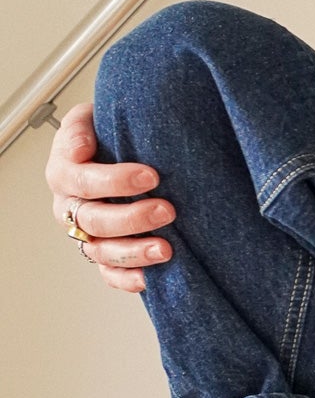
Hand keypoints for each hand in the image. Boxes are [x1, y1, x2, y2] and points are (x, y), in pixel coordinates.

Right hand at [45, 101, 175, 293]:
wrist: (122, 150)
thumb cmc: (107, 134)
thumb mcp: (92, 117)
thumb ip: (82, 125)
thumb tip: (80, 145)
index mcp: (63, 172)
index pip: (82, 180)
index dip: (115, 181)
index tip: (152, 175)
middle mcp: (69, 207)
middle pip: (93, 219)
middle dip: (132, 217)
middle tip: (167, 210)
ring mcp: (85, 234)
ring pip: (102, 250)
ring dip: (134, 251)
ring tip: (166, 248)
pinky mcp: (102, 255)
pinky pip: (109, 274)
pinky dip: (128, 279)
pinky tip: (150, 277)